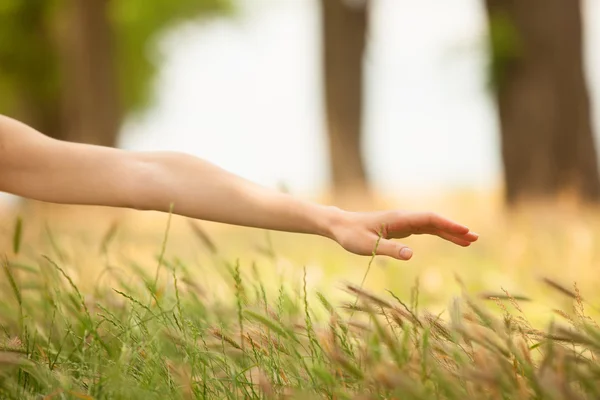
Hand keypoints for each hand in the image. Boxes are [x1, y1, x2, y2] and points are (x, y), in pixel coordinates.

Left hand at [328, 209, 477, 260]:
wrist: (340, 226)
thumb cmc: (352, 235)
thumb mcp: (368, 246)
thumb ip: (390, 250)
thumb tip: (410, 255)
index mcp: (398, 219)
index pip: (429, 219)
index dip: (447, 225)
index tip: (464, 231)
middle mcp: (404, 218)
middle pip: (435, 221)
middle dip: (455, 229)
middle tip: (475, 238)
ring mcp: (403, 222)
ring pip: (432, 225)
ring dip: (450, 232)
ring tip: (469, 241)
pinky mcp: (401, 228)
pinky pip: (425, 229)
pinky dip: (439, 234)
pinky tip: (450, 239)